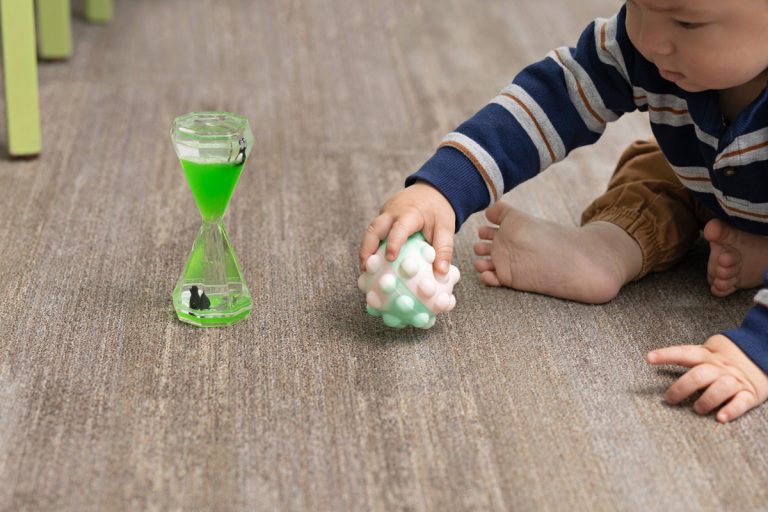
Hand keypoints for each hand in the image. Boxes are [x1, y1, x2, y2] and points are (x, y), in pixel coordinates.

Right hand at [359, 182, 455, 274]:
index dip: (393, 243)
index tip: (390, 258)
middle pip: (374, 229)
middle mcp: (393, 211)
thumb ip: (443, 250)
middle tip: (366, 268)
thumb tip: (441, 273)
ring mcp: (384, 213)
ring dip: (365, 249)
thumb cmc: (438, 210)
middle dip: (367, 248)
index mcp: (410, 212)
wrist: (431, 190)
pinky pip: (373, 232)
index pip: (399, 228)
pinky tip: (371, 262)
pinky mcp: (382, 217)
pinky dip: (370, 246)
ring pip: (370, 231)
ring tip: (364, 269)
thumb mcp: (446, 228)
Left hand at [646, 334, 767, 422]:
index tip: (649, 358)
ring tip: (697, 409)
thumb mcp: (710, 352)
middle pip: (700, 374)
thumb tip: (655, 358)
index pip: (686, 353)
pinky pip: (742, 402)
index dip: (667, 355)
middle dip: (682, 387)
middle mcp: (721, 367)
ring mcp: (736, 380)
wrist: (764, 356)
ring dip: (707, 399)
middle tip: (669, 399)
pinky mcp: (750, 394)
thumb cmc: (727, 360)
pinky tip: (720, 418)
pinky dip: (731, 410)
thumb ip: (690, 357)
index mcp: (708, 356)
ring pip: (721, 387)